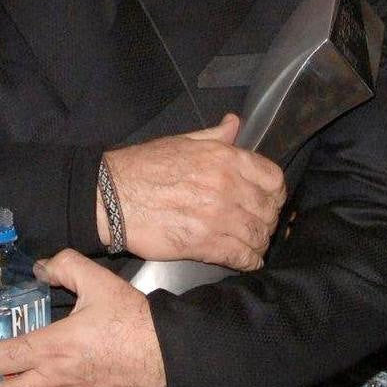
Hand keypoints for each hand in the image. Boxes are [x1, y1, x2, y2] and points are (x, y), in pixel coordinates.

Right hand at [103, 114, 285, 270]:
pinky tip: (245, 261)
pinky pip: (242, 257)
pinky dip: (248, 262)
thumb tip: (235, 123)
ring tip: (252, 244)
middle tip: (259, 225)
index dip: (275, 192)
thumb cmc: (142, 167)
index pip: (273, 178)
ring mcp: (219, 217)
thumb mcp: (182, 141)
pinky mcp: (206, 245)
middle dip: (268, 220)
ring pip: (259, 235)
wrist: (111, 197)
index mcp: (225, 158)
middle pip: (269, 210)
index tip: (269, 200)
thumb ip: (215, 136)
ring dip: (259, 242)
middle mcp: (228, 186)